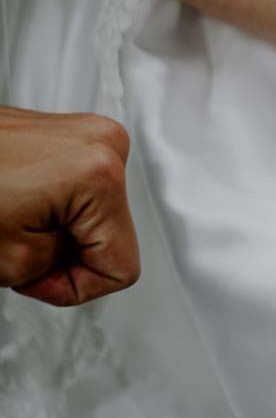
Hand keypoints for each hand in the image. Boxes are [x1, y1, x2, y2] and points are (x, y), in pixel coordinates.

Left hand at [0, 107, 139, 305]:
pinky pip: (85, 187)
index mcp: (101, 174)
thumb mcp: (12, 261)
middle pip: (114, 234)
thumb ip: (60, 273)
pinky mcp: (74, 131)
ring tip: (16, 219)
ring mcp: (92, 132)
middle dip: (68, 253)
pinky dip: (55, 205)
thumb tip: (75, 260)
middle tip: (20, 248)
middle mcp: (107, 143)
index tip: (37, 277)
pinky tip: (22, 203)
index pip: (122, 265)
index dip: (75, 286)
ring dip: (60, 228)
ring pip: (99, 212)